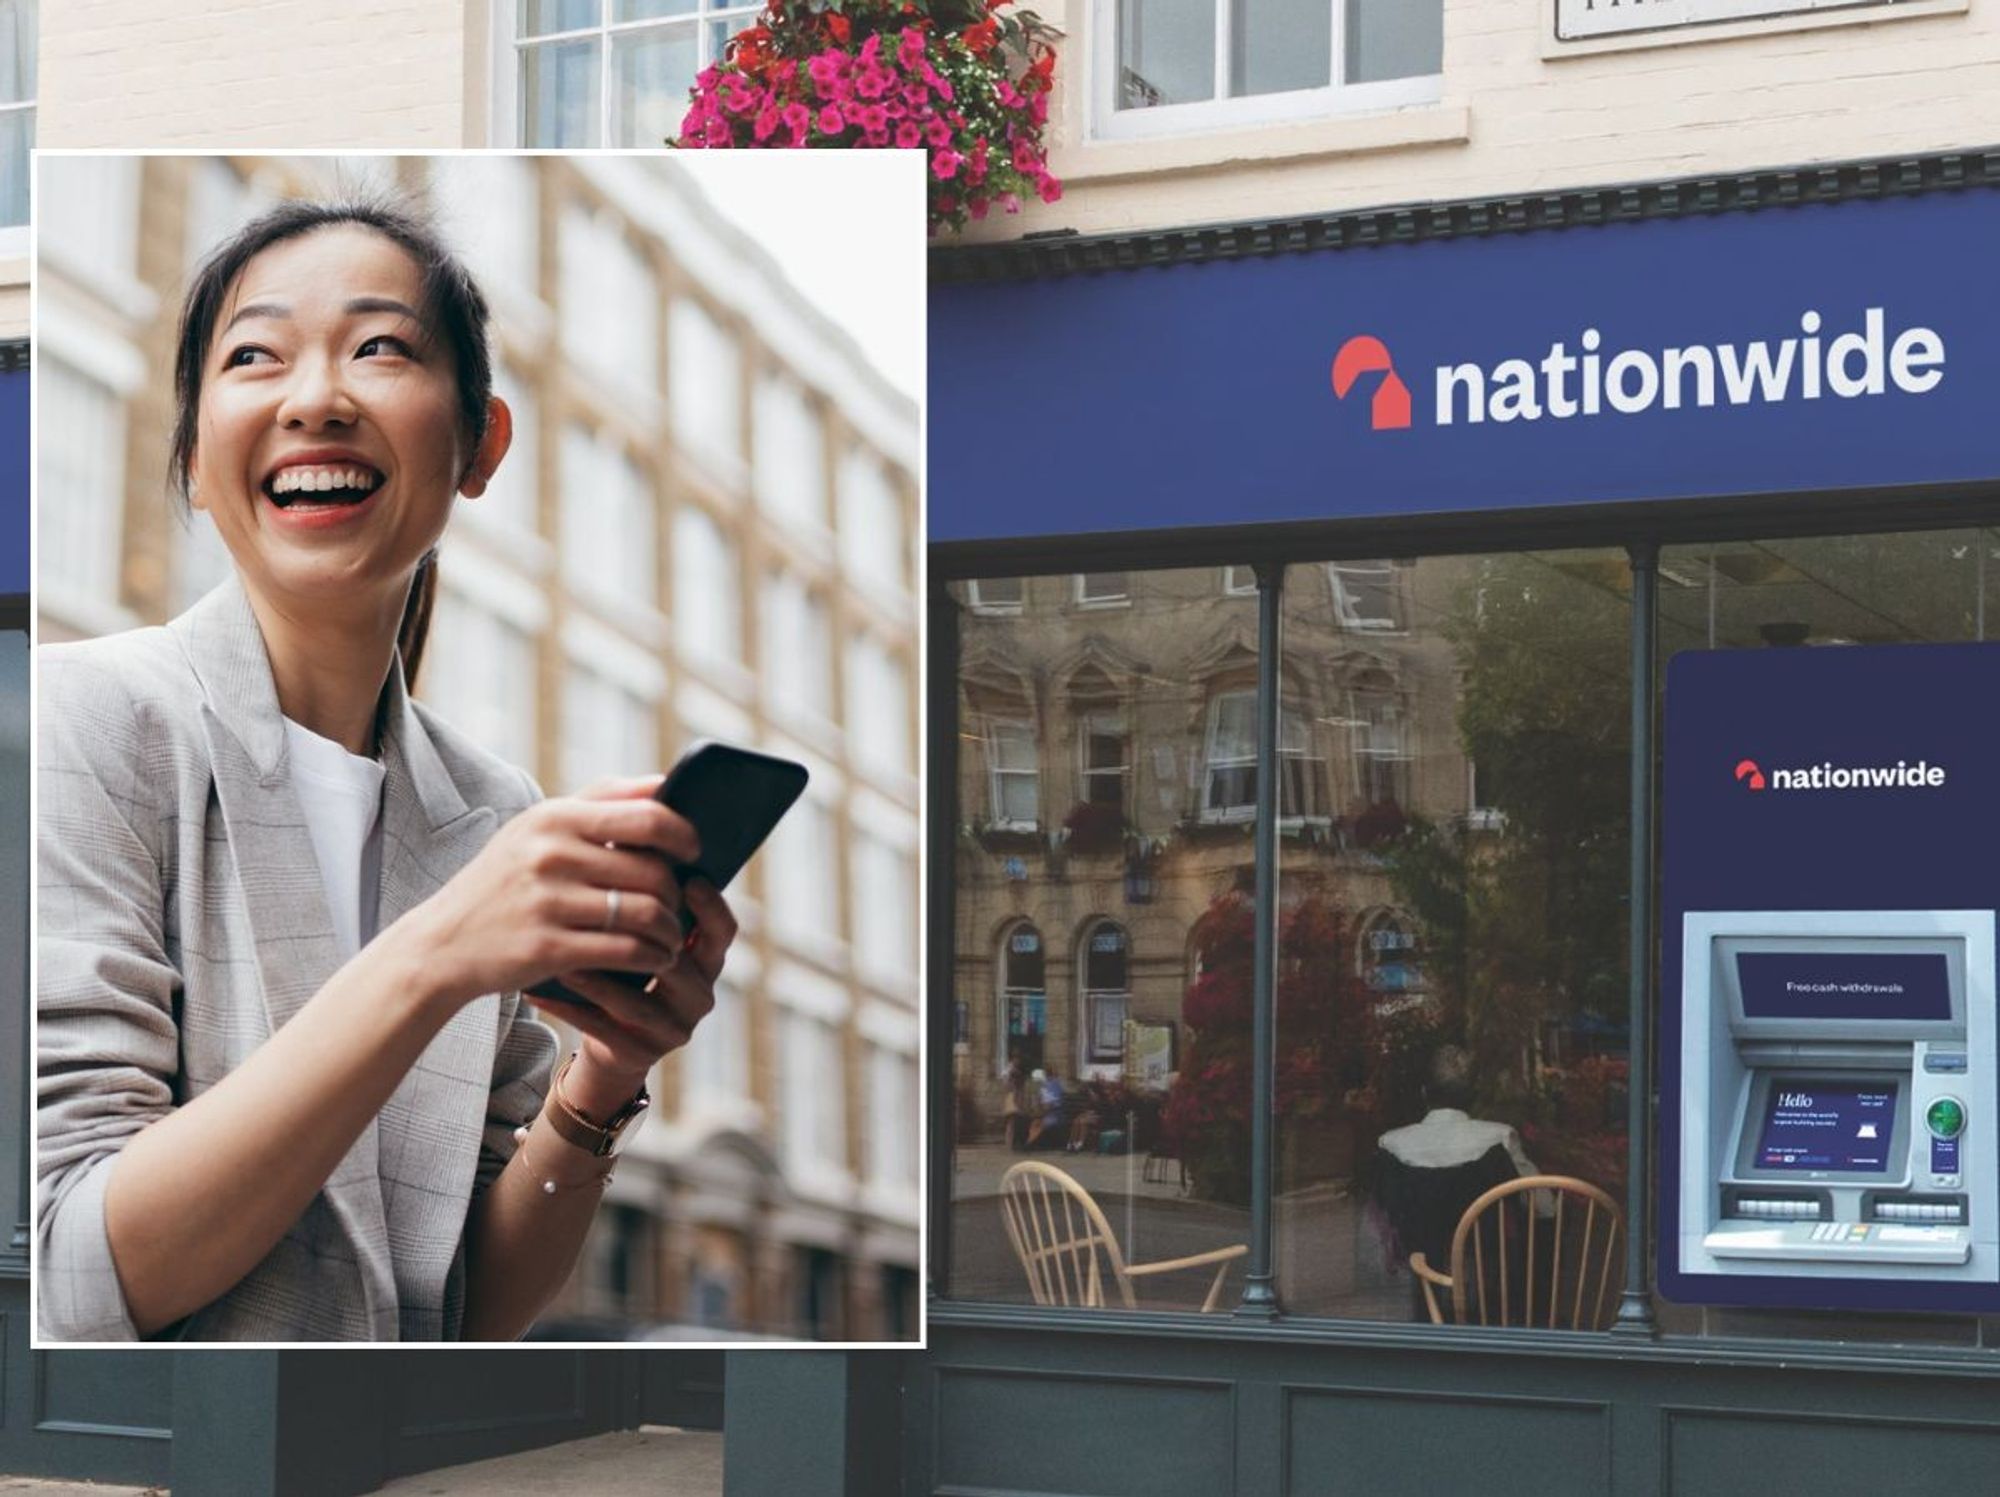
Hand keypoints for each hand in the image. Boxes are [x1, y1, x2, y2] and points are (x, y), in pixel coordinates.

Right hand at [397, 777, 699, 1012]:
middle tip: (681, 908)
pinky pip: (626, 952)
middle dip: (679, 895)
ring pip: (646, 914)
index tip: (695, 851)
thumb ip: (599, 802)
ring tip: (672, 939)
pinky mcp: (547, 948)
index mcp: (556, 817)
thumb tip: (665, 784)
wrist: (442, 942)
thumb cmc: (505, 880)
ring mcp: (548, 901)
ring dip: (671, 932)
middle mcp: (552, 854)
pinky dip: (651, 958)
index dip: (684, 834)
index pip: (647, 816)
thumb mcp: (538, 829)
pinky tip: (655, 960)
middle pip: (653, 871)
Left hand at [529, 880, 739, 1117]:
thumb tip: (643, 818)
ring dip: (601, 979)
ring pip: (641, 1003)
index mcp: (706, 958)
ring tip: (566, 953)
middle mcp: (699, 993)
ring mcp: (674, 1028)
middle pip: (685, 966)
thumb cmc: (624, 964)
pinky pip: (606, 1030)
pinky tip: (539, 989)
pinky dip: (571, 1009)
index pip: (722, 930)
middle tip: (610, 910)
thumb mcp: (642, 930)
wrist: (609, 1032)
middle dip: (646, 939)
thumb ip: (648, 889)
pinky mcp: (641, 1054)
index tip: (685, 878)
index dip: (710, 906)